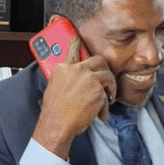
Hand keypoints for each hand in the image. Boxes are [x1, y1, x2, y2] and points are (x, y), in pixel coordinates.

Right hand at [32, 36, 116, 158]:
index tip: (77, 39)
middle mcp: (76, 70)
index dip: (75, 43)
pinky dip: (105, 105)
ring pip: (107, 76)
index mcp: (62, 69)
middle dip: (104, 69)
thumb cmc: (54, 112)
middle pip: (98, 60)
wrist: (57, 125)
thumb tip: (73, 81)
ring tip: (107, 96)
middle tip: (105, 77)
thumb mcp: (53, 89)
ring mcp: (89, 79)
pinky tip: (101, 112)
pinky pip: (107, 95)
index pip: (72, 50)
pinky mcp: (98, 91)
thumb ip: (64, 79)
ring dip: (110, 86)